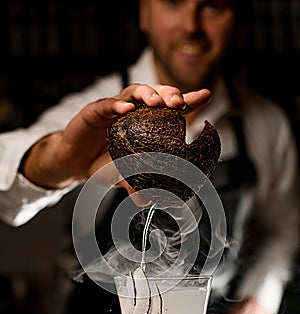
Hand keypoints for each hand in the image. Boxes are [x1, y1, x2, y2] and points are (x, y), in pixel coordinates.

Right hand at [21, 84, 210, 190]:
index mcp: (146, 122)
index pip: (170, 108)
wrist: (75, 163)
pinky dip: (117, 104)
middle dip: (170, 94)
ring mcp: (114, 108)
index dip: (189, 99)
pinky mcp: (95, 111)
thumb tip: (150, 201)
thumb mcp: (125, 176)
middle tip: (180, 103)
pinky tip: (126, 107)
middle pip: (156, 94)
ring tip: (158, 102)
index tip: (206, 96)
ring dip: (148, 94)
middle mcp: (133, 110)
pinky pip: (107, 105)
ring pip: (134, 92)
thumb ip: (138, 185)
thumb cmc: (104, 164)